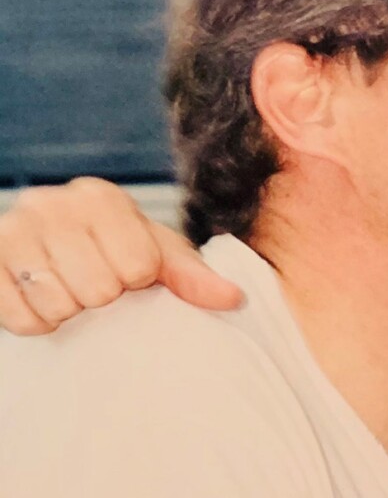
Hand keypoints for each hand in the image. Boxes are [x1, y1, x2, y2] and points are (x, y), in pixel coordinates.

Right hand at [0, 177, 242, 333]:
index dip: (138, 281)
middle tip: (94, 283)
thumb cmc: (114, 252)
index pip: (139, 265)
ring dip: (69, 310)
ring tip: (69, 289)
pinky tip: (42, 301)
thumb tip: (234, 299)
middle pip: (98, 289)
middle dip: (102, 297)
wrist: (47, 251)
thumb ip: (193, 276)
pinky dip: (37, 322)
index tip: (128, 272)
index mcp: (100, 197)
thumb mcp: (157, 255)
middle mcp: (51, 204)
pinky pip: (22, 319)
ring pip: (59, 304)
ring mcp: (12, 231)